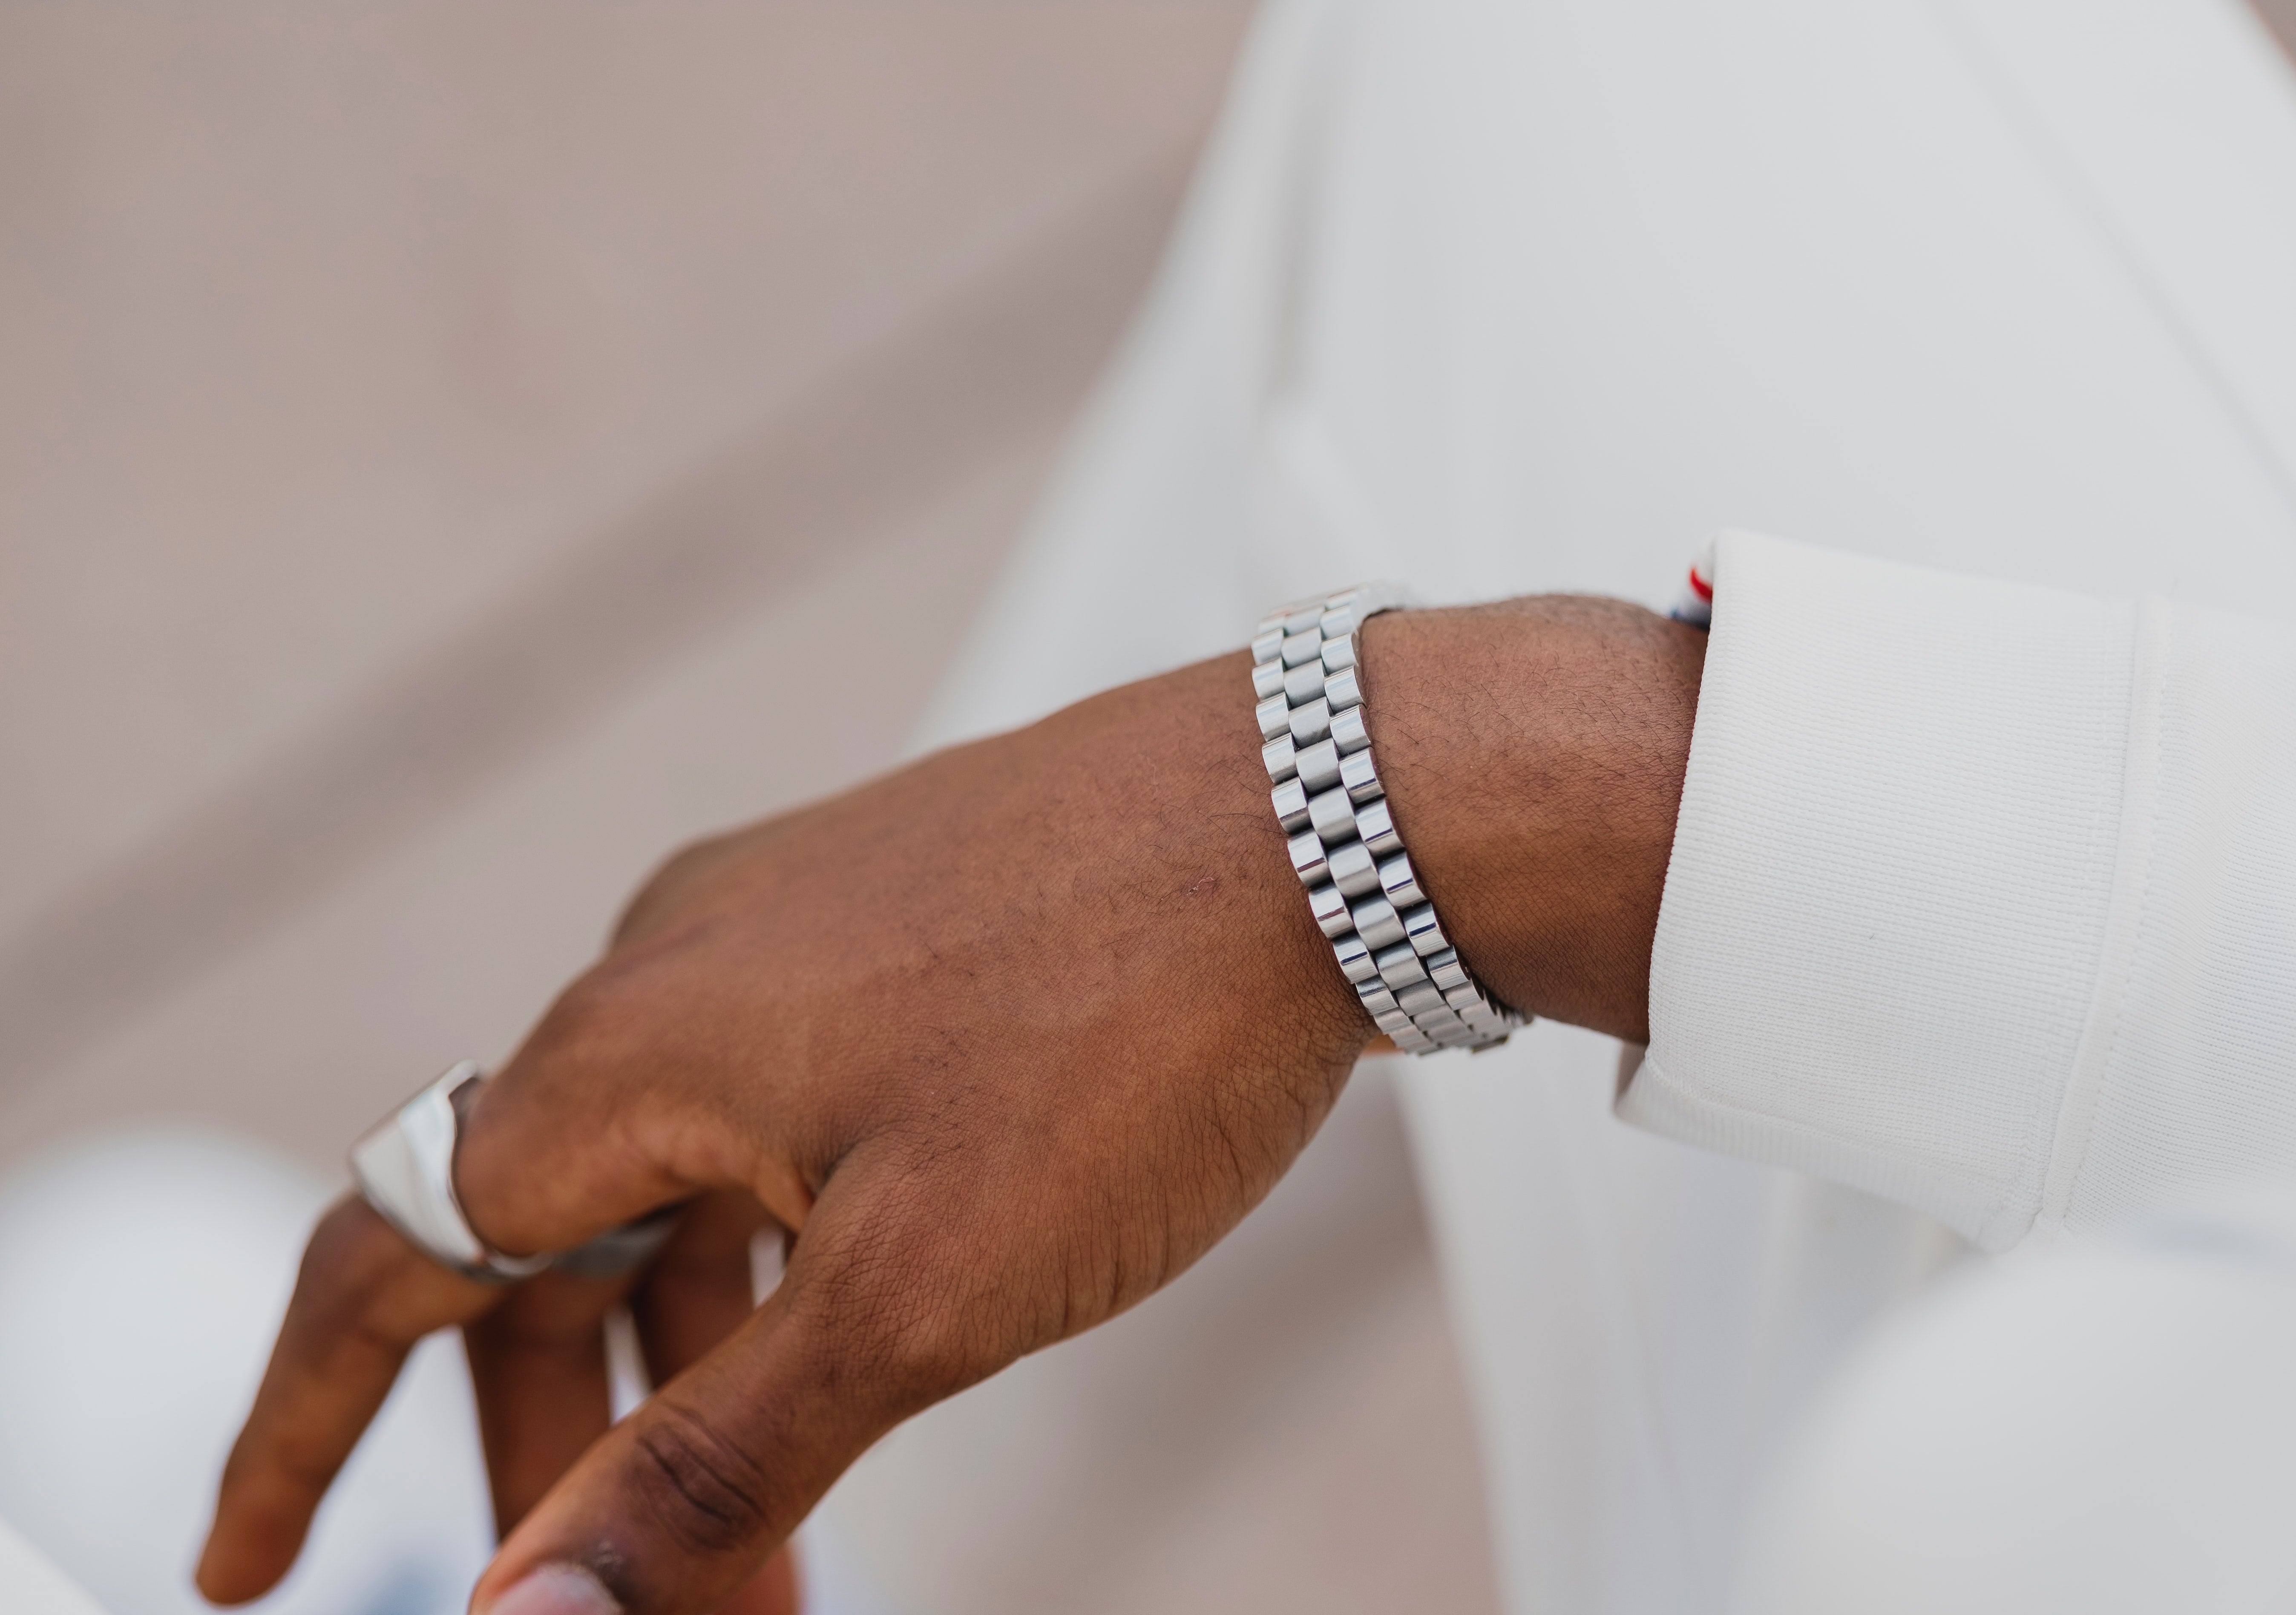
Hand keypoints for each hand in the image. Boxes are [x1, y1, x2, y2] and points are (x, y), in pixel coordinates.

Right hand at [195, 595, 1703, 1614]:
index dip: (298, 1429)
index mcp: (629, 1052)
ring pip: (669, 1187)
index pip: (388, 1259)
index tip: (243, 1568)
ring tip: (770, 1523)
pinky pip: (770, 1114)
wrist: (1326, 821)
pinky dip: (776, 1253)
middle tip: (644, 1596)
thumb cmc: (1131, 1035)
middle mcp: (670, 970)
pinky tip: (845, 1326)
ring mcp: (783, 929)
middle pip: (538, 1246)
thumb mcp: (918, 1295)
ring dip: (691, 1363)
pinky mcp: (885, 920)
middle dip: (565, 1444)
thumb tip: (535, 1607)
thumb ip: (712, 1456)